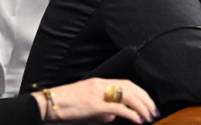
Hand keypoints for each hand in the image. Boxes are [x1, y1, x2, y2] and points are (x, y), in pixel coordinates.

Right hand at [32, 78, 157, 122]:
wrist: (46, 104)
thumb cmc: (63, 105)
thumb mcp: (85, 106)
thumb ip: (101, 110)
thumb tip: (113, 117)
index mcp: (99, 81)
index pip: (127, 83)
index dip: (141, 93)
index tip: (148, 102)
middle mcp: (100, 84)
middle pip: (131, 88)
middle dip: (145, 99)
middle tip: (153, 110)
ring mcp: (97, 94)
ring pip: (127, 96)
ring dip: (141, 107)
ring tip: (148, 116)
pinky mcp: (93, 105)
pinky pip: (117, 108)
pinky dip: (131, 114)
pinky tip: (138, 120)